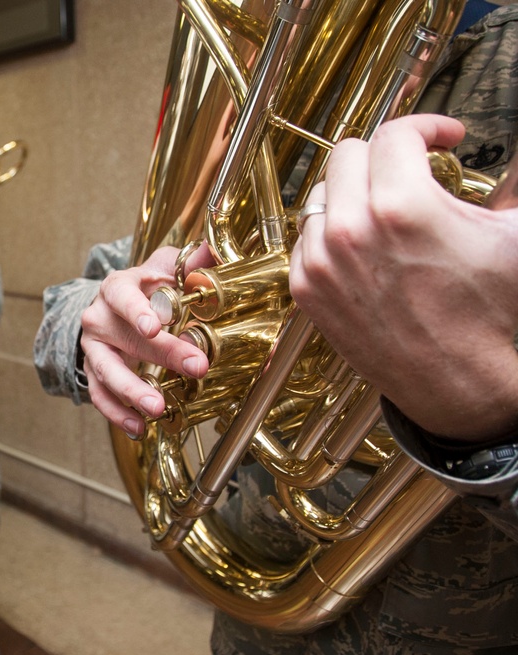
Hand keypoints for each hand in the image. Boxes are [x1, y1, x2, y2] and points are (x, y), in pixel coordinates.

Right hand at [81, 243, 212, 437]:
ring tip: (156, 408)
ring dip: (131, 391)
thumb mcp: (166, 268)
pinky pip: (99, 395)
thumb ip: (190, 262)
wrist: (116, 305)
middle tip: (195, 368)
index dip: (138, 311)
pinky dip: (116, 414)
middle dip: (162, 355)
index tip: (156, 326)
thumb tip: (211, 256)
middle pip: (125, 338)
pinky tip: (138, 428)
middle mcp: (99, 317)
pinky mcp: (93, 372)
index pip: (123, 297)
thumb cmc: (148, 288)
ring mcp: (93, 348)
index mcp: (116, 288)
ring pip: (106, 371)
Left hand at [290, 113, 517, 442]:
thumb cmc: (488, 314)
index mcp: (401, 205)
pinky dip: (331, 231)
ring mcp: (319, 260)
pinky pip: (306, 236)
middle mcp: (350, 229)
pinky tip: (363, 243)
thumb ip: (507, 185)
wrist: (458, 381)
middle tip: (412, 169)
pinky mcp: (304, 288)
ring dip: (353, 191)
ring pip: (320, 193)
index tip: (443, 137)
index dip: (427, 127)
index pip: (395, 134)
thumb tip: (499, 155)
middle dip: (385, 156)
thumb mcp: (514, 235)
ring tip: (387, 208)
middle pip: (348, 154)